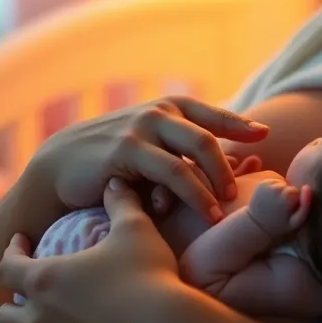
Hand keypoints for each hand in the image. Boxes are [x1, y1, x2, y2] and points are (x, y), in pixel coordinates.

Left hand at [0, 179, 179, 322]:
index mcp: (43, 279)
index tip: (21, 246)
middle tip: (31, 304)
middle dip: (14, 308)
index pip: (7, 265)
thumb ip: (121, 202)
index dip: (12, 253)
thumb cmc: (150, 277)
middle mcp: (35, 321)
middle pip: (4, 316)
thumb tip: (115, 180)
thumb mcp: (136, 230)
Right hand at [27, 97, 267, 228]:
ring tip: (226, 209)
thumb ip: (179, 149)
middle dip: (229, 163)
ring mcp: (142, 129)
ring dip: (214, 183)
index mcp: (167, 108)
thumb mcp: (147, 147)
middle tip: (242, 191)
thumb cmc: (110, 162)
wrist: (58, 169)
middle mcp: (157, 113)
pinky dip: (192, 194)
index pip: (212, 114)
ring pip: (193, 153)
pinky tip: (205, 213)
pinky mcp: (126, 150)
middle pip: (208, 134)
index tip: (263, 136)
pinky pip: (171, 172)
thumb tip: (228, 164)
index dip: (239, 124)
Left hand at [248, 179, 311, 237]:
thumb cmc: (279, 225)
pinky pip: (274, 182)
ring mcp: (267, 185)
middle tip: (282, 208)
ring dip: (281, 191)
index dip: (296, 201)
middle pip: (289, 187)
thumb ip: (305, 205)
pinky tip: (271, 199)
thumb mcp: (296, 222)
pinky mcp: (261, 184)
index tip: (289, 211)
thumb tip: (307, 186)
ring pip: (282, 184)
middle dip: (288, 195)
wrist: (257, 224)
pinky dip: (274, 188)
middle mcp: (276, 188)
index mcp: (286, 196)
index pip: (298, 192)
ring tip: (276, 204)